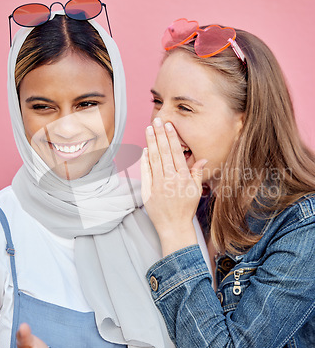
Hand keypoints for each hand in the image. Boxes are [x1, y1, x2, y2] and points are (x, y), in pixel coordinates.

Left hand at [141, 118, 206, 255]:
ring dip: (151, 142)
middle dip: (160, 134)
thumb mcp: (196, 191)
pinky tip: (145, 149)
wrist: (174, 227)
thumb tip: (202, 158)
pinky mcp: (148, 191)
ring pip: (154, 159)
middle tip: (157, 120)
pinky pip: (146, 171)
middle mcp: (170, 179)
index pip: (176, 152)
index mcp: (183, 177)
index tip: (169, 126)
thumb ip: (197, 173)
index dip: (172, 137)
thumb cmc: (185, 209)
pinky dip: (145, 159)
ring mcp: (158, 184)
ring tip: (149, 129)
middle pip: (164, 152)